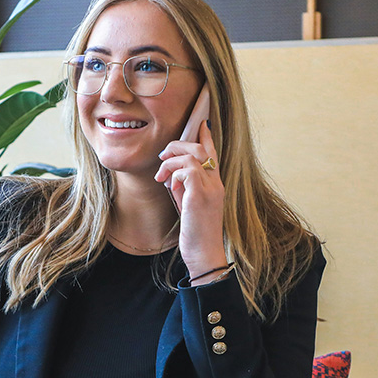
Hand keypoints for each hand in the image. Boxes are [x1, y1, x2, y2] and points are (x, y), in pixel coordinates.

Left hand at [154, 119, 227, 280]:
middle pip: (200, 148)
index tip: (200, 123)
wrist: (204, 254)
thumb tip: (172, 175)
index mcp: (215, 184)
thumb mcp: (189, 205)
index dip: (206, 136)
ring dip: (171, 161)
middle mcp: (216, 183)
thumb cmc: (195, 233)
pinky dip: (174, 173)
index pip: (213, 153)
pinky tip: (169, 185)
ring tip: (161, 175)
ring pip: (192, 155)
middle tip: (162, 157)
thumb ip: (184, 187)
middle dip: (178, 145)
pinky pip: (188, 170)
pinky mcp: (201, 196)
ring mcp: (211, 189)